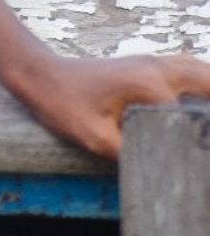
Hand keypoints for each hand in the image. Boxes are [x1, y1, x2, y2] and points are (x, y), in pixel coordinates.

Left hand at [11, 48, 209, 160]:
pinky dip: (203, 81)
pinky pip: (188, 68)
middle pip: (209, 82)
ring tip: (209, 123)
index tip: (199, 161)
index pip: (192, 117)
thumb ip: (131, 154)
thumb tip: (160, 173)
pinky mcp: (147, 64)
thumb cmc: (64, 105)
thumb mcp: (95, 138)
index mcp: (149, 84)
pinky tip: (203, 99)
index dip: (199, 141)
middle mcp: (157, 68)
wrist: (43, 76)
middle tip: (209, 139)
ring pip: (201, 70)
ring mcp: (153, 62)